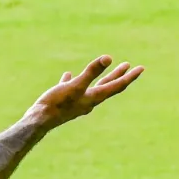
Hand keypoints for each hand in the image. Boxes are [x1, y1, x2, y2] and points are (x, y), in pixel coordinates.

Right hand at [26, 55, 144, 128]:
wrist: (38, 121)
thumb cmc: (57, 104)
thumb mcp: (76, 85)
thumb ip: (91, 72)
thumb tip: (109, 58)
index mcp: (94, 97)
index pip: (116, 86)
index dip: (129, 76)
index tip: (140, 68)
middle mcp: (88, 101)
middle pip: (107, 86)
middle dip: (117, 75)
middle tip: (128, 66)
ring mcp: (76, 102)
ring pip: (90, 87)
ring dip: (98, 78)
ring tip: (101, 69)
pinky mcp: (63, 101)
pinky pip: (71, 88)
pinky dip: (73, 80)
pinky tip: (68, 75)